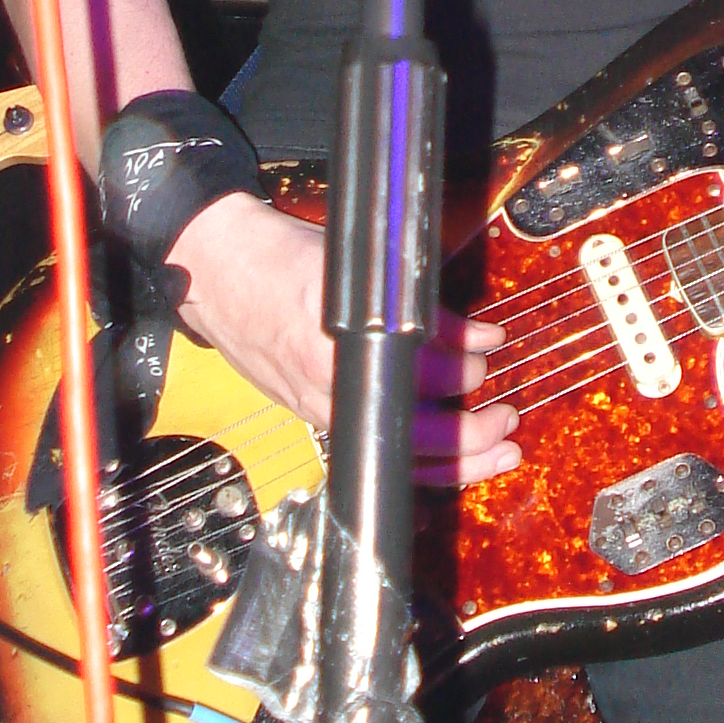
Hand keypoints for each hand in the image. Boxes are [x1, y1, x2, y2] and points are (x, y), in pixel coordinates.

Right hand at [169, 190, 518, 486]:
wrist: (217, 274)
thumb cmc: (280, 262)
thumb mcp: (356, 268)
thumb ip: (417, 305)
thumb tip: (475, 334)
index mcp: (340, 345)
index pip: (419, 376)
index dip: (462, 371)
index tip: (489, 354)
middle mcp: (329, 387)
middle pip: (413, 438)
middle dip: (469, 437)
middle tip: (506, 420)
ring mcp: (319, 409)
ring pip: (397, 457)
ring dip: (453, 461)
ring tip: (495, 451)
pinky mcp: (314, 416)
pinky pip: (374, 448)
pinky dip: (416, 456)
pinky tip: (449, 455)